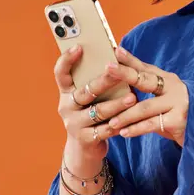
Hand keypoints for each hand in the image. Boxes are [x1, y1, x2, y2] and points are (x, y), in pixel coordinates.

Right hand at [54, 45, 136, 160]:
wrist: (84, 147)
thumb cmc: (91, 112)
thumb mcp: (88, 97)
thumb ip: (95, 81)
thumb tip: (116, 55)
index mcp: (66, 91)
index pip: (60, 72)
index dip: (67, 59)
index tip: (79, 47)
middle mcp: (66, 106)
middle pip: (85, 91)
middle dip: (104, 81)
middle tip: (120, 72)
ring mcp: (74, 123)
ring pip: (98, 111)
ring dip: (117, 104)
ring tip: (133, 97)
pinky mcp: (85, 139)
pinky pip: (105, 130)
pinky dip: (119, 123)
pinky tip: (132, 119)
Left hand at [106, 47, 188, 146]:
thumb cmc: (177, 113)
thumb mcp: (164, 98)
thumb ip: (147, 90)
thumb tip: (119, 81)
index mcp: (167, 79)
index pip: (145, 68)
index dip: (130, 59)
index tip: (115, 50)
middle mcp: (173, 87)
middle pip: (145, 80)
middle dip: (125, 73)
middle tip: (107, 68)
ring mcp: (177, 103)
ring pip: (145, 107)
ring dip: (125, 114)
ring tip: (110, 120)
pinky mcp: (178, 120)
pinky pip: (151, 124)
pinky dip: (136, 129)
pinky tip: (123, 133)